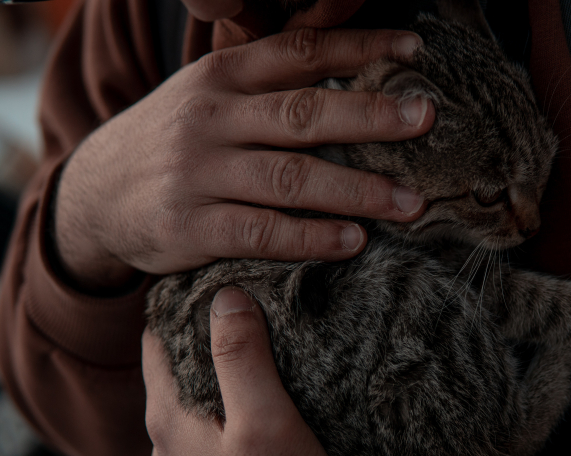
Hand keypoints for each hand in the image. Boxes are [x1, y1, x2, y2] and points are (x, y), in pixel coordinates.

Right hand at [56, 27, 433, 289]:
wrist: (93, 195)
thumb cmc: (176, 141)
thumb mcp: (211, 97)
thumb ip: (270, 86)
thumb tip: (356, 70)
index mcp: (223, 76)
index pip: (299, 51)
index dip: (359, 46)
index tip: (414, 51)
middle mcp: (210, 118)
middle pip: (302, 114)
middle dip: (371, 116)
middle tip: (426, 120)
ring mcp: (197, 173)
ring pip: (290, 179)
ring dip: (358, 191)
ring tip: (411, 203)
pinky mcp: (189, 228)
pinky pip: (262, 233)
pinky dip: (312, 238)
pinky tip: (354, 242)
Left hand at [144, 287, 350, 455]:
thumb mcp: (266, 421)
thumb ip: (241, 357)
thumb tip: (225, 294)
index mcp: (169, 419)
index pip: (156, 336)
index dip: (183, 298)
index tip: (219, 268)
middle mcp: (170, 442)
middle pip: (177, 363)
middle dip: (207, 326)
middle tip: (251, 289)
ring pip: (198, 393)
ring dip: (222, 363)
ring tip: (265, 330)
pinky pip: (217, 423)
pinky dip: (234, 396)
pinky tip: (271, 390)